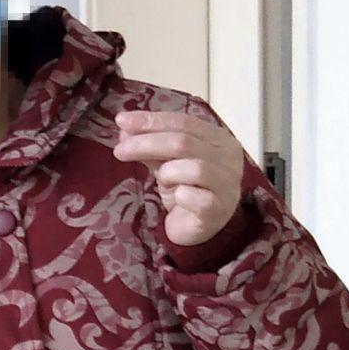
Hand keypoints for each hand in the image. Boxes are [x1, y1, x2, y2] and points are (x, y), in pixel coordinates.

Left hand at [114, 106, 245, 247]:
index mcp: (218, 138)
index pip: (184, 122)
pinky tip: (178, 199)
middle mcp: (228, 158)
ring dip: (168, 173)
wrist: (197, 229)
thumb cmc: (187, 190)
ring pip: (195, 168)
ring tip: (162, 182)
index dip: (152, 120)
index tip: (121, 120)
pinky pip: (197, 198)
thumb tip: (124, 127)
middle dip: (147, 143)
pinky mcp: (219, 210)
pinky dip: (181, 196)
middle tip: (120, 150)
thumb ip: (151, 145)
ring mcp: (227, 185)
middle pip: (185, 142)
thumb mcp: (167, 162)